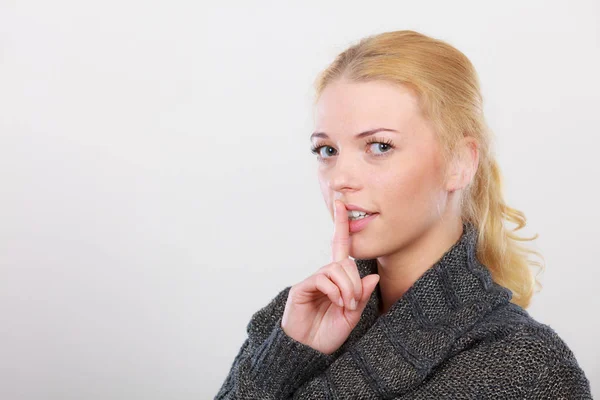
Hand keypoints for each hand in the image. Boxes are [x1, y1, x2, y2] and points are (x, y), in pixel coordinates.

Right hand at [280, 200, 379, 354]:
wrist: (309, 352)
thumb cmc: (328, 334)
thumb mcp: (352, 316)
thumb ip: (361, 297)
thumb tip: (373, 277)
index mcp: (337, 280)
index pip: (340, 248)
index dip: (340, 226)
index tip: (340, 204)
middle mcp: (324, 277)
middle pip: (345, 263)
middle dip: (354, 281)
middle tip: (354, 302)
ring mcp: (312, 281)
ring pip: (336, 269)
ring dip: (347, 287)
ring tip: (346, 305)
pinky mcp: (301, 288)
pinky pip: (323, 278)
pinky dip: (334, 289)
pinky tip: (336, 302)